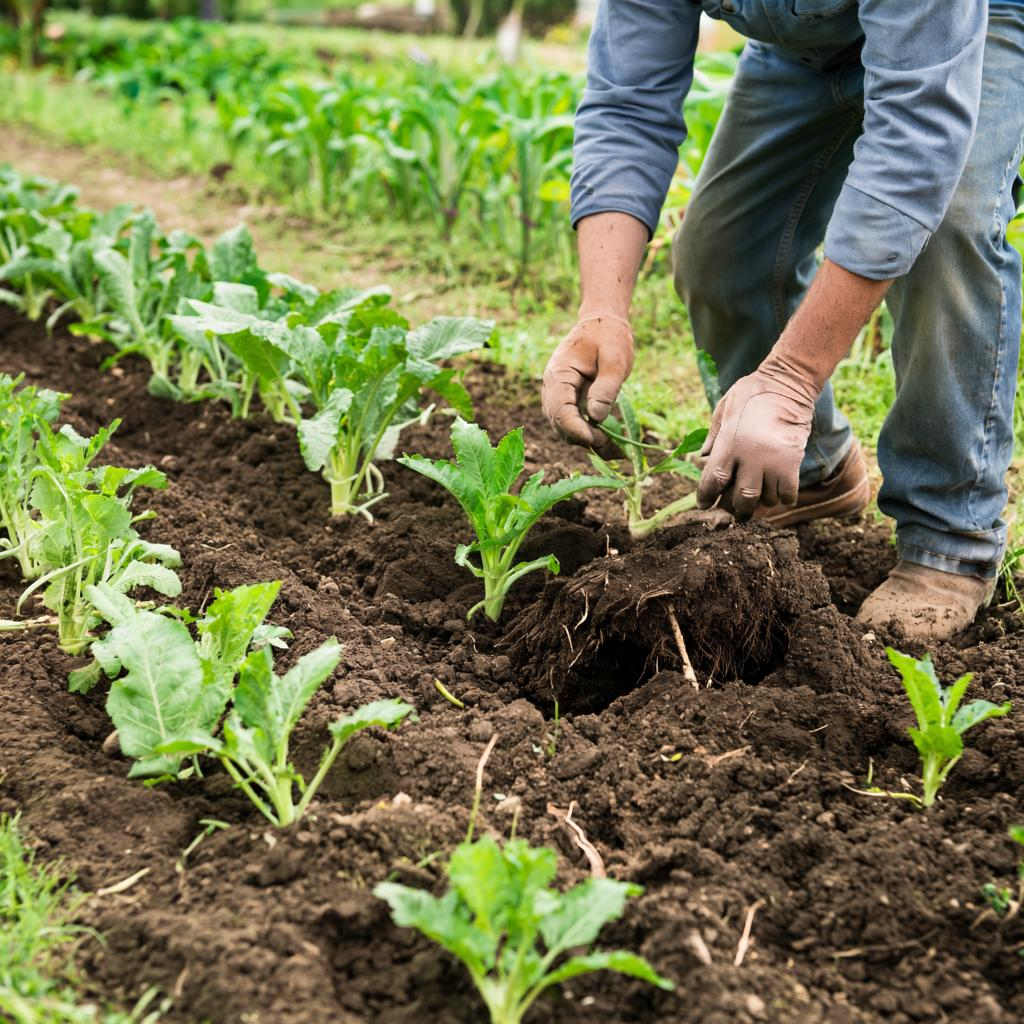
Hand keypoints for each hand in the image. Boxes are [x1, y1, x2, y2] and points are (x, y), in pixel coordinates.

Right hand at [541, 313, 633, 447]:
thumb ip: (606, 387)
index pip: (559, 408)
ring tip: (617, 449)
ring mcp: (560, 398)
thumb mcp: (615, 358)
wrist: (602, 326)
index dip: (574, 428)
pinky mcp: (571, 405)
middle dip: (583, 438)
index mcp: (559, 374)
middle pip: (559, 424)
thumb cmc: (609, 337)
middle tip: (612, 442)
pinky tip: (613, 447)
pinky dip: (593, 438)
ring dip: (589, 442)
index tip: (595, 439)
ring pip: (566, 430)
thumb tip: (596, 417)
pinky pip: (577, 426)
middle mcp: (554, 389)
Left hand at [697, 352, 819, 517]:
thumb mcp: (723, 408)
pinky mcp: (793, 462)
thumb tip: (701, 460)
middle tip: (733, 505)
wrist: (788, 383)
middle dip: (735, 506)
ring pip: (765, 499)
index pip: (713, 481)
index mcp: (729, 443)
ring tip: (758, 493)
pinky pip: (787, 493)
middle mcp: (750, 457)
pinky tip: (778, 490)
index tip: (705, 504)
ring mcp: (773, 461)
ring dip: (760, 501)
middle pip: (741, 498)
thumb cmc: (752, 394)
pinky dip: (782, 497)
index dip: (706, 497)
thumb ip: (713, 436)